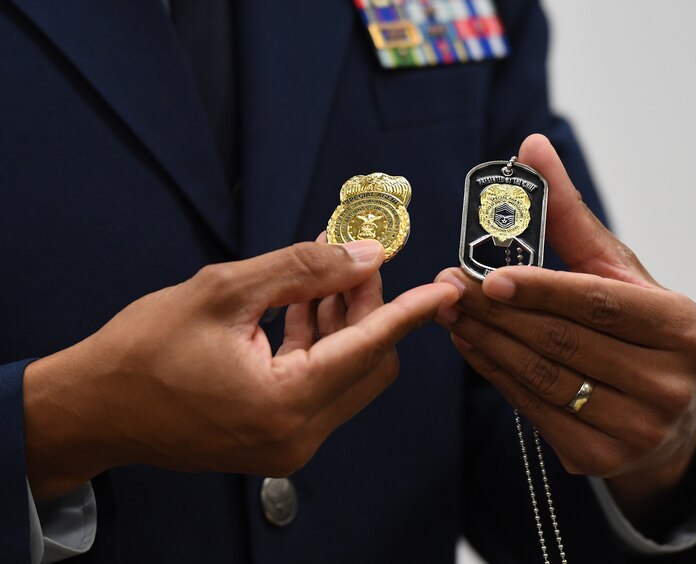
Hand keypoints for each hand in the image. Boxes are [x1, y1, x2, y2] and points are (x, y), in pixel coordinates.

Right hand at [24, 240, 457, 499]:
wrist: (94, 408)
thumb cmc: (143, 351)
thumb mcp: (223, 291)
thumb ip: (302, 269)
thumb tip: (364, 255)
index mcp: (285, 402)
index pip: (371, 347)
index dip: (411, 310)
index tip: (446, 287)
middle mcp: (296, 435)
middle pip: (367, 363)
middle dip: (369, 308)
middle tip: (356, 262)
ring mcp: (287, 443)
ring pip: (345, 373)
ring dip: (343, 323)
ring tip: (326, 274)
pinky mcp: (275, 438)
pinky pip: (319, 385)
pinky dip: (319, 345)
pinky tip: (304, 304)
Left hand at [435, 135, 695, 518]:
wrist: (667, 414)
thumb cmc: (642, 330)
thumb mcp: (620, 273)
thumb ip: (573, 217)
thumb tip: (531, 148)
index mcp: (684, 329)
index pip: (598, 303)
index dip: (540, 289)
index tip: (486, 275)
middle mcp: (669, 384)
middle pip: (561, 340)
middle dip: (495, 312)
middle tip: (447, 286)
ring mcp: (636, 429)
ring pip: (540, 376)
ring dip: (485, 341)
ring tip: (449, 313)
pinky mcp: (600, 457)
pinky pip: (532, 408)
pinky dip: (495, 373)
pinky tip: (469, 345)